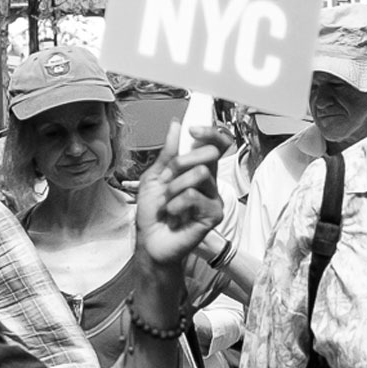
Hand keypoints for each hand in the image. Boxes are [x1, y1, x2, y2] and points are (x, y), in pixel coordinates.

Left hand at [132, 126, 227, 269]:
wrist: (150, 241)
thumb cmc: (153, 213)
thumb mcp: (154, 177)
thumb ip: (167, 153)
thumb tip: (176, 125)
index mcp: (197, 169)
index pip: (215, 144)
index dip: (209, 133)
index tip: (193, 130)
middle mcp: (209, 182)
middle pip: (211, 154)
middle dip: (182, 162)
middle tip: (167, 178)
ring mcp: (213, 198)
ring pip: (201, 173)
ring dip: (175, 186)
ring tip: (168, 202)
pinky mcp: (214, 214)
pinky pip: (195, 197)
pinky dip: (177, 204)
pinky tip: (173, 214)